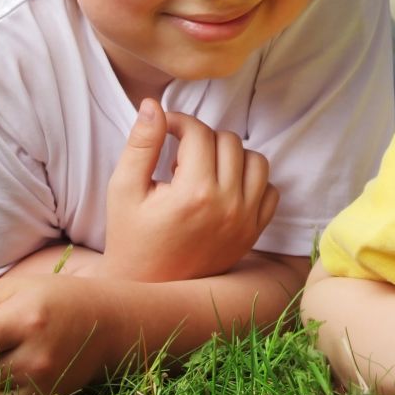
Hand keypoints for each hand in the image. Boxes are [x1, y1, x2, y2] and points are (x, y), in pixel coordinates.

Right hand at [102, 100, 278, 281]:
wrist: (147, 289)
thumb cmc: (131, 239)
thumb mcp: (124, 190)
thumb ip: (141, 144)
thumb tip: (153, 105)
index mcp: (194, 193)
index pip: (198, 132)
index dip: (179, 122)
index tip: (165, 130)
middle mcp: (228, 205)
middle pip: (228, 141)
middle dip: (202, 139)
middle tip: (178, 158)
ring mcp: (246, 221)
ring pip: (256, 160)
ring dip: (231, 155)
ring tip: (203, 170)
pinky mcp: (254, 233)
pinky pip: (270, 191)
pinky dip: (251, 182)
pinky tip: (224, 189)